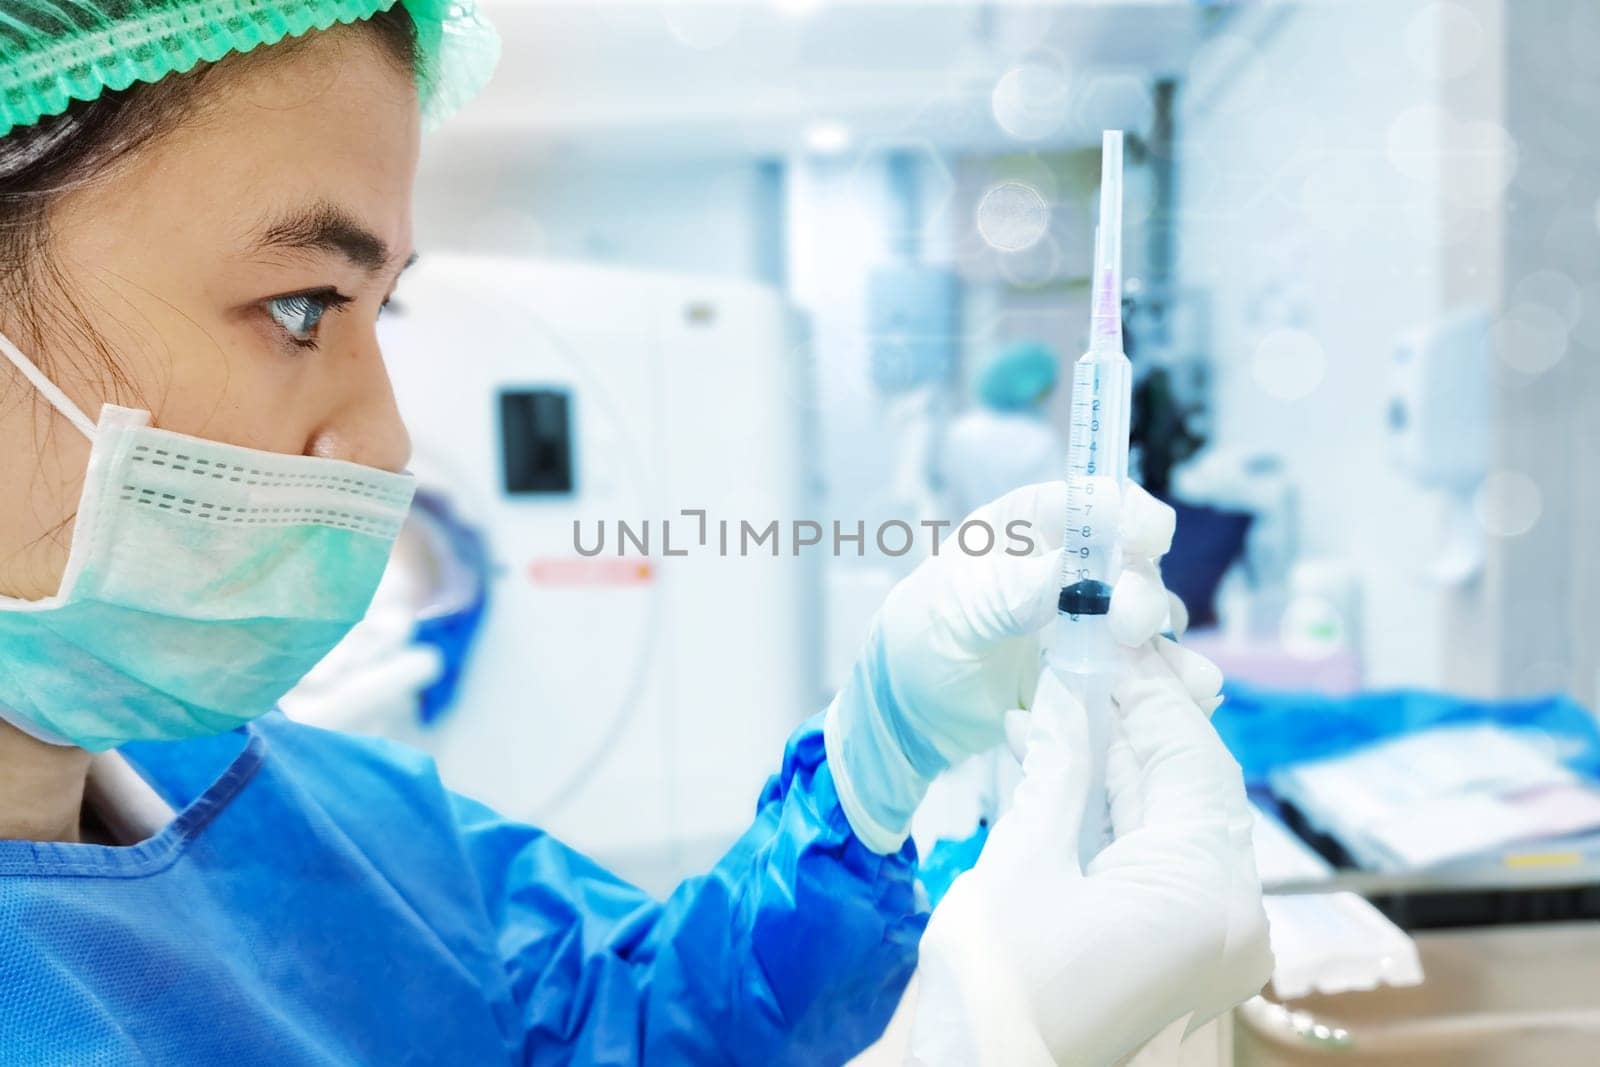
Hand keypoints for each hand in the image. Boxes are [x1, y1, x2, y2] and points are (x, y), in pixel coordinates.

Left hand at [824, 479, 1180, 853]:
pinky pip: (1145, 668)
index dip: (1124, 511)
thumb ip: (1013, 591)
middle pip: (1129, 561)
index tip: (1149, 536)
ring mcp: (1089, 618)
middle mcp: (1067, 564)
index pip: (1086, 502)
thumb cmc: (915, 647)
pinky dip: (1170, 681)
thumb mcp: (954, 613)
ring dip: (1166, 642)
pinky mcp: (1101, 668)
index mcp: (1024, 526)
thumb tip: (1077, 575)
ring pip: (1148, 615)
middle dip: (1141, 590)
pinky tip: (1191, 698)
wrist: (907, 722)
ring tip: (1186, 677)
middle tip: (1135, 625)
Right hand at [906, 642, 1272, 1065]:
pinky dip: (1116, 805)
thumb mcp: (1020, 863)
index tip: (1111, 631)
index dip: (1148, 688)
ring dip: (1119, 758)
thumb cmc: (996, 994)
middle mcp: (1229, 915)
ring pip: (1173, 813)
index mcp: (1207, 895)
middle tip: (1087, 652)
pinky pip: (1158, 852)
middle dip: (1133, 717)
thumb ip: (1057, 771)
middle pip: (1189, 782)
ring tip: (1066, 696)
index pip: (1191, 756)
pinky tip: (1070, 758)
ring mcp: (1208, 936)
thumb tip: (1066, 697)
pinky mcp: (1179, 945)